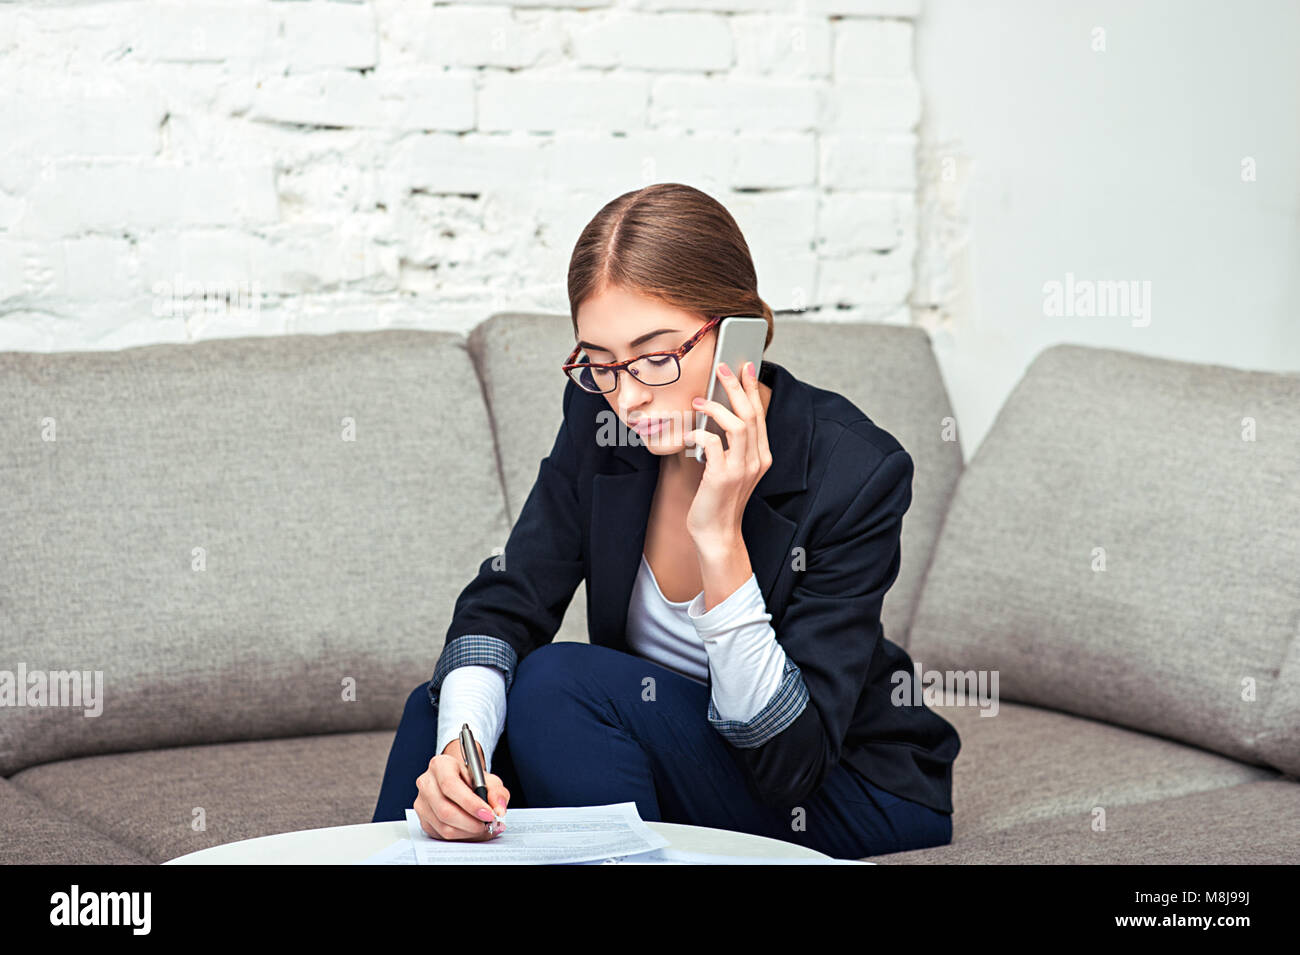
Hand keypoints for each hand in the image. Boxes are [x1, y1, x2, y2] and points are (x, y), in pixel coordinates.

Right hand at [412, 739, 510, 840]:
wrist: (461, 783)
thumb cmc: (473, 780)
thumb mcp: (490, 780)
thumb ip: (497, 793)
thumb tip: (498, 810)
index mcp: (440, 765)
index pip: (450, 785)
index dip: (470, 803)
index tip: (488, 813)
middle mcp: (426, 783)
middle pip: (444, 809)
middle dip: (471, 822)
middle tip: (488, 824)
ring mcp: (421, 803)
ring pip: (443, 825)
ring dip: (467, 831)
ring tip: (483, 828)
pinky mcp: (423, 819)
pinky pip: (441, 834)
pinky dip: (461, 836)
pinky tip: (472, 830)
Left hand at [685, 360, 772, 552]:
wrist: (717, 534)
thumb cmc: (719, 500)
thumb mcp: (731, 469)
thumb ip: (730, 446)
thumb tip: (714, 415)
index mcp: (761, 456)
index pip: (759, 415)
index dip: (751, 389)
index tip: (745, 367)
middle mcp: (756, 460)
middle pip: (750, 414)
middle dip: (736, 387)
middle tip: (722, 368)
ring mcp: (741, 469)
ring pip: (737, 425)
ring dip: (717, 407)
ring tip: (700, 401)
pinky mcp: (722, 476)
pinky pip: (712, 443)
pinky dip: (699, 434)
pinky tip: (689, 436)